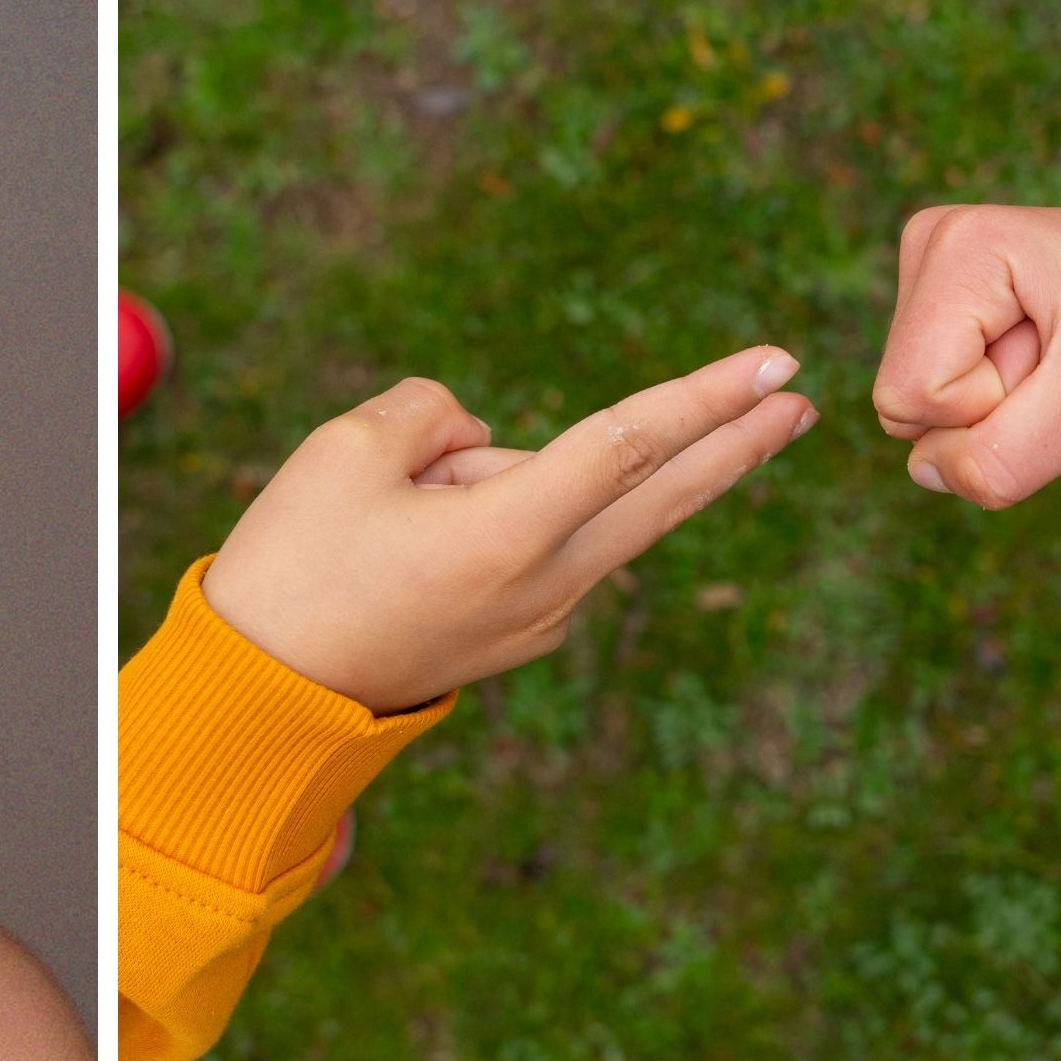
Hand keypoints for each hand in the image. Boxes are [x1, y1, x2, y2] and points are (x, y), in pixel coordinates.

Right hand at [198, 346, 815, 714]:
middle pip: (662, 497)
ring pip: (570, 515)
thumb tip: (487, 437)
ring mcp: (540, 621)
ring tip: (396, 505)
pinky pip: (539, 549)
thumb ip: (433, 413)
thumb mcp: (345, 450)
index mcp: (511, 533)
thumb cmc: (294, 564)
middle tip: (799, 399)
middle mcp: (547, 585)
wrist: (262, 696)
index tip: (774, 363)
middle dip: (734, 444)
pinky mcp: (517, 640)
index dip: (703, 396)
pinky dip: (509, 514)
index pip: (629, 444)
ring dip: (522, 479)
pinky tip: (428, 525)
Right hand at [872, 190, 1060, 509]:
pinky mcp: (936, 290)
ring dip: (999, 398)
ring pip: (917, 400)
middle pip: (905, 400)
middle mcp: (928, 244)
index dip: (992, 408)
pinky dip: (994, 387)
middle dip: (993, 404)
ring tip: (1057, 347)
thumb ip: (1002, 459)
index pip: (912, 397)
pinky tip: (1041, 346)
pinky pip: (932, 386)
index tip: (1060, 359)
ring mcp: (927, 265)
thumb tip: (926, 471)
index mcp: (957, 248)